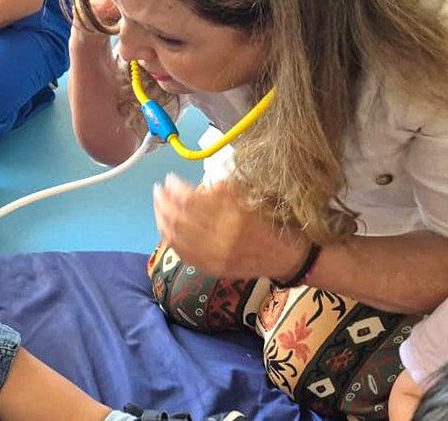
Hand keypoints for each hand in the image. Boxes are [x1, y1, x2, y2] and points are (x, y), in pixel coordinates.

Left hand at [152, 174, 308, 279]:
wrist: (289, 258)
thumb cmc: (274, 223)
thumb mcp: (254, 200)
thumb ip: (227, 193)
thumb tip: (205, 185)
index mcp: (234, 218)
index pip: (193, 201)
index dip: (176, 189)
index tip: (170, 178)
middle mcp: (222, 239)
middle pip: (180, 218)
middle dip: (164, 201)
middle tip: (158, 189)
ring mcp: (215, 257)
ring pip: (177, 237)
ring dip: (162, 218)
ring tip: (158, 204)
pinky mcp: (212, 269)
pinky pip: (183, 254)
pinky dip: (170, 239)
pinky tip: (165, 227)